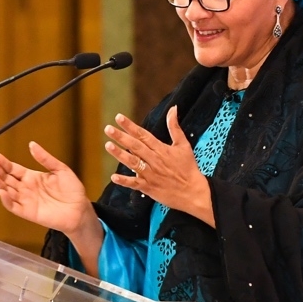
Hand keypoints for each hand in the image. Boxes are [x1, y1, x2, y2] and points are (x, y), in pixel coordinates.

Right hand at [0, 141, 97, 237]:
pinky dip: (6, 200)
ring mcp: (26, 201)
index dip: (4, 163)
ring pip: (7, 191)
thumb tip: (31, 144)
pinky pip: (13, 206)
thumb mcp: (60, 169)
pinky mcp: (28, 212)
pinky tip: (1, 191)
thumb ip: (45, 158)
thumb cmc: (72, 190)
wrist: (80, 209)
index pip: (13, 169)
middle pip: (7, 179)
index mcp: (32, 177)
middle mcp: (26, 188)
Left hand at [105, 107, 215, 226]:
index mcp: (162, 149)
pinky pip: (135, 184)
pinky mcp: (149, 188)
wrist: (194, 192)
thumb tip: (173, 109)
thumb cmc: (188, 168)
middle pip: (135, 146)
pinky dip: (124, 181)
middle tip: (108, 129)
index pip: (143, 135)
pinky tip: (113, 177)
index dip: (130, 126)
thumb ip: (175, 127)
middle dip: (121, 137)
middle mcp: (155, 160)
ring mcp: (151, 174)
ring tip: (108, 145)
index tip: (119, 117)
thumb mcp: (183, 145)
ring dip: (120, 154)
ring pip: (133, 163)